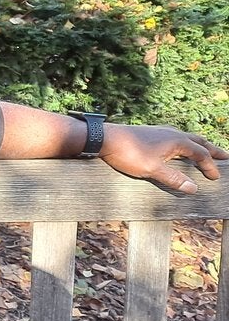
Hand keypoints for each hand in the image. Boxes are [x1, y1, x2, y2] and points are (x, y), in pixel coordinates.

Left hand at [100, 124, 226, 193]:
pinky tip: (177, 145)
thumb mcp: (152, 170)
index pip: (201, 154)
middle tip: (225, 156)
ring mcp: (160, 131)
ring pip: (186, 137)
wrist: (104, 138)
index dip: (209, 166)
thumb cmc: (128, 153)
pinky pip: (174, 136)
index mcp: (177, 141)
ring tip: (204, 149)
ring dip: (198, 144)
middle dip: (212, 150)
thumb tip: (194, 189)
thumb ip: (173, 179)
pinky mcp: (150, 132)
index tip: (215, 178)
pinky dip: (183, 142)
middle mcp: (172, 133)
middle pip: (198, 141)